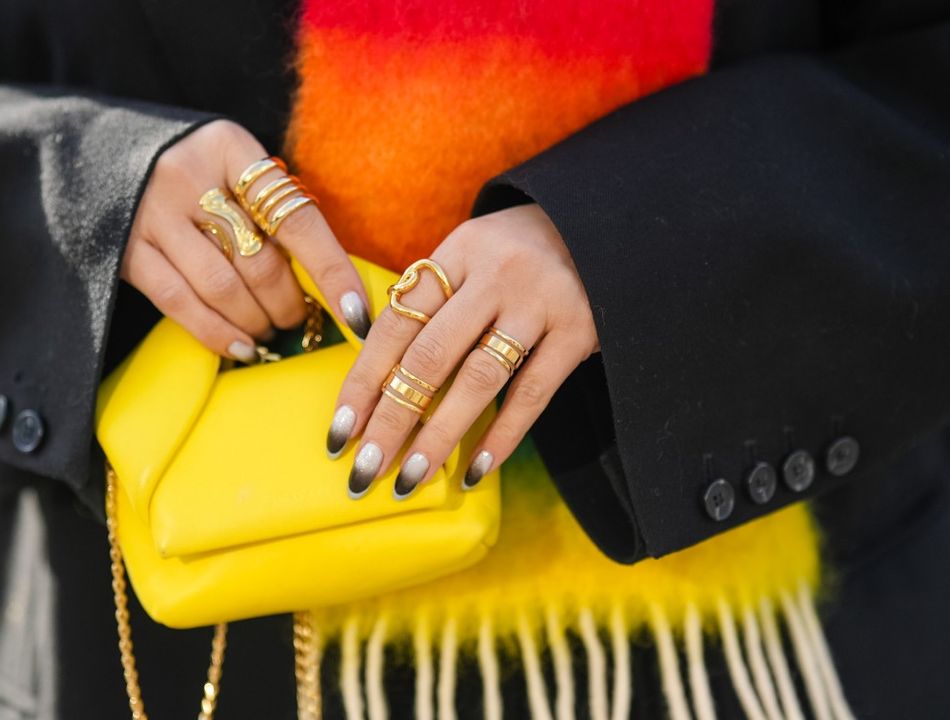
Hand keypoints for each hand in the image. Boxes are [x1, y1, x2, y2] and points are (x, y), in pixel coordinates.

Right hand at [122, 120, 370, 360]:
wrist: (99, 151)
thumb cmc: (194, 167)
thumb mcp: (234, 164)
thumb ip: (272, 207)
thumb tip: (330, 282)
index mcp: (230, 147)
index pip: (298, 220)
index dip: (333, 273)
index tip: (358, 314)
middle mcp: (188, 175)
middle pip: (259, 261)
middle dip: (289, 304)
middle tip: (300, 320)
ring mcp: (151, 213)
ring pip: (221, 288)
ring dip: (255, 322)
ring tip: (269, 331)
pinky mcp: (125, 248)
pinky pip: (179, 302)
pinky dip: (215, 332)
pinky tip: (239, 347)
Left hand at [328, 204, 597, 497]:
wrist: (610, 227)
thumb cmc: (521, 254)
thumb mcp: (472, 256)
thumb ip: (432, 302)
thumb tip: (376, 375)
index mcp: (456, 254)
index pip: (396, 323)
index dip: (363, 381)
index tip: (339, 432)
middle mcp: (493, 275)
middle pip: (428, 356)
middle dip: (390, 419)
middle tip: (363, 469)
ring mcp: (538, 303)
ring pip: (477, 380)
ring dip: (439, 436)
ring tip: (409, 479)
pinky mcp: (578, 332)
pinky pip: (531, 394)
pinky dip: (502, 436)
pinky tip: (474, 470)